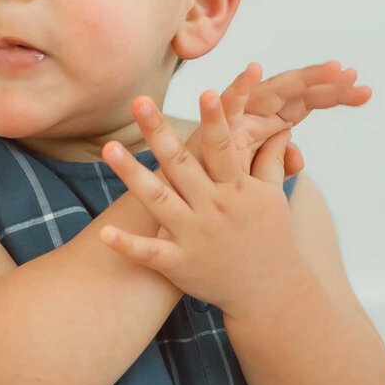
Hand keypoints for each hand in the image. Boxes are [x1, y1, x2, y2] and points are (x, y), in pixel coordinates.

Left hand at [99, 89, 304, 316]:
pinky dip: (127, 245)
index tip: (206, 92)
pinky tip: (104, 233)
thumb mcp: (273, 197)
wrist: (270, 293)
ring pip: (159, 201)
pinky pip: (149, 253)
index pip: (225, 149)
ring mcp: (195, 237)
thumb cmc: (271, 239)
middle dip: (160, 133)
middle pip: (182, 165)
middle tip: (138, 101)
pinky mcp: (180, 265)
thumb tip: (281, 126)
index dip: (216, 121)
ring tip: (109, 149)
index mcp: (237, 189)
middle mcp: (214, 209)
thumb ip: (271, 159)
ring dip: (133, 175)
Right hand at [170, 59, 370, 178]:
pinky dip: (237, 86)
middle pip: (296, 93)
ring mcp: (235, 116)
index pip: (307, 104)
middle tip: (355, 78)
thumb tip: (299, 155)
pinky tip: (255, 70)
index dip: (335, 96)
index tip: (365, 93)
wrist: (184, 209)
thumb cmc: (218, 192)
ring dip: (300, 79)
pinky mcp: (212, 126)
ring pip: (270, 91)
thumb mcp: (258, 183)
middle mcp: (254, 114)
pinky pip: (225, 103)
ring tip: (330, 70)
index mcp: (268, 124)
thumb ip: (279, 166)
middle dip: (326, 84)